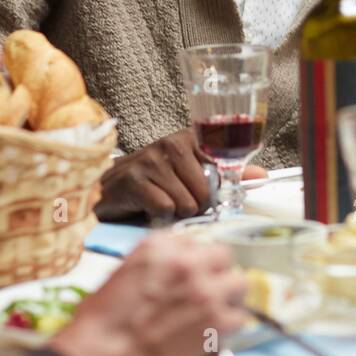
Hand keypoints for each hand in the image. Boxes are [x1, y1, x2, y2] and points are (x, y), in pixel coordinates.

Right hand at [49, 235, 246, 355]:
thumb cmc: (101, 324)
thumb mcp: (122, 275)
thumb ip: (155, 267)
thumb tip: (171, 275)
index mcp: (159, 246)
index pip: (194, 240)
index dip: (195, 260)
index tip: (194, 271)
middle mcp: (186, 261)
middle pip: (222, 255)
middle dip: (217, 273)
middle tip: (210, 290)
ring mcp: (206, 289)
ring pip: (240, 282)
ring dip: (230, 296)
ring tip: (219, 311)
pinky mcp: (218, 320)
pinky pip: (240, 318)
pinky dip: (230, 327)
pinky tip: (215, 335)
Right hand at [97, 128, 211, 219]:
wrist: (107, 186)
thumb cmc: (152, 182)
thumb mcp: (185, 172)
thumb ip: (215, 174)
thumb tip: (248, 175)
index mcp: (187, 138)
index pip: (219, 172)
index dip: (212, 192)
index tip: (199, 195)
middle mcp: (170, 144)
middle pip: (205, 193)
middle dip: (194, 207)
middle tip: (177, 204)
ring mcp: (150, 160)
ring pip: (186, 204)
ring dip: (175, 213)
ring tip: (160, 203)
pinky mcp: (133, 180)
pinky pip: (165, 209)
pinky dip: (159, 216)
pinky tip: (147, 207)